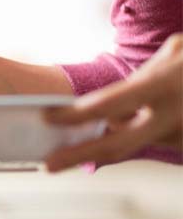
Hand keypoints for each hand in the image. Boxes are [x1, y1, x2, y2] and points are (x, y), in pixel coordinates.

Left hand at [44, 33, 182, 171]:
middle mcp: (175, 116)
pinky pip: (162, 141)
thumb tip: (112, 110)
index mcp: (165, 84)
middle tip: (50, 165)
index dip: (75, 114)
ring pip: (141, 142)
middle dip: (80, 155)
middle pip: (118, 143)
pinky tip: (161, 113)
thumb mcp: (177, 53)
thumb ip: (144, 78)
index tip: (48, 118)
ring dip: (125, 135)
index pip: (110, 104)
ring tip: (135, 113)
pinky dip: (153, 130)